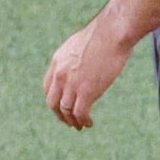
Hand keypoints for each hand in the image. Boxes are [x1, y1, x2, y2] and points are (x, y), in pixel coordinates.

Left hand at [44, 14, 134, 129]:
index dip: (54, 101)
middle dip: (61, 115)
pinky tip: (90, 123)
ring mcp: (72, 83)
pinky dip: (84, 121)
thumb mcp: (80, 47)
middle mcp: (60, 73)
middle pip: (53, 102)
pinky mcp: (86, 91)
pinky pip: (80, 113)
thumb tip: (82, 66)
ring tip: (82, 125)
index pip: (48, 87)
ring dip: (73, 121)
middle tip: (70, 122)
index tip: (63, 108)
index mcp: (57, 61)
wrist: (111, 34)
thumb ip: (75, 59)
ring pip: (66, 110)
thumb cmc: (102, 38)